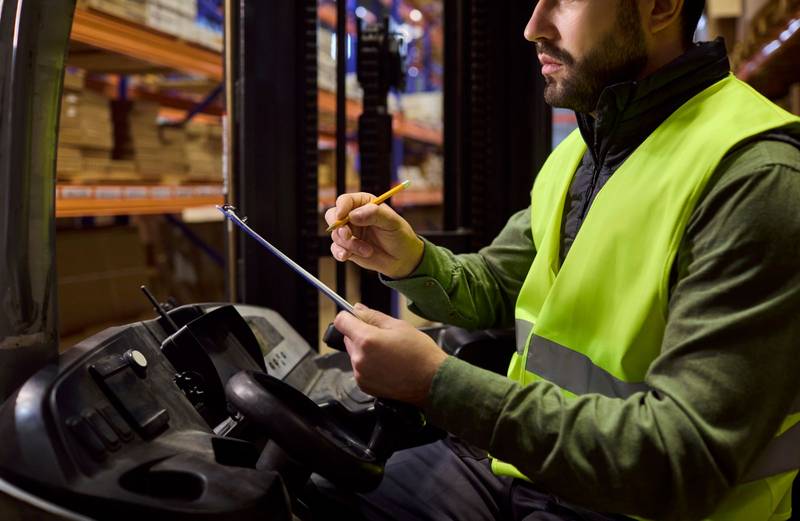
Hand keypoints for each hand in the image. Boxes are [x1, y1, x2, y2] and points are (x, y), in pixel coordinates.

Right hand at [325, 192, 423, 278]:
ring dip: (350, 244)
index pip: (345, 201)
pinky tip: (347, 256)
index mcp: (364, 204)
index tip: (342, 216)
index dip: (341, 207)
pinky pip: (335, 249)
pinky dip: (340, 253)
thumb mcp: (392, 222)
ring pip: (336, 235)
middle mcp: (353, 217)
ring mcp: (349, 232)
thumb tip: (353, 215)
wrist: (402, 258)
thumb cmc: (399, 235)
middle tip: (348, 235)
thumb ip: (375, 214)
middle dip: (338, 226)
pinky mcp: (347, 247)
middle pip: (333, 216)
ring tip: (368, 251)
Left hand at [333, 303, 447, 406]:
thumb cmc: (421, 354)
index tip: (356, 318)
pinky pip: (360, 369)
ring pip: (354, 354)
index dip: (348, 316)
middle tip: (384, 338)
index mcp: (367, 340)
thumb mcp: (399, 326)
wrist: (432, 381)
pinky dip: (369, 365)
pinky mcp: (364, 385)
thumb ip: (373, 316)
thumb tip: (357, 309)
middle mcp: (360, 358)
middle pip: (348, 338)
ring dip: (365, 351)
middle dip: (361, 334)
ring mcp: (361, 374)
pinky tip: (387, 365)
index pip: (341, 321)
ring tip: (388, 354)